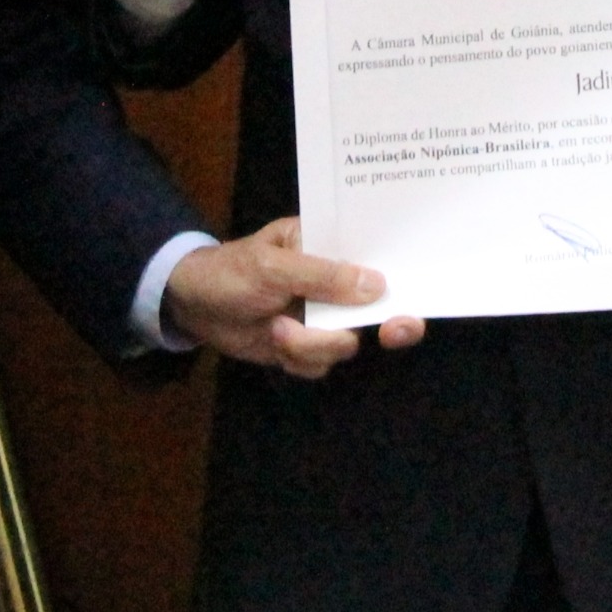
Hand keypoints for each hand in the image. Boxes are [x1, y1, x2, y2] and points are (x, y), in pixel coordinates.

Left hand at [161, 216, 427, 377]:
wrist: (191, 304)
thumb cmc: (232, 270)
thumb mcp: (273, 266)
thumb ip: (323, 276)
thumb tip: (377, 285)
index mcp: (331, 248)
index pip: (378, 257)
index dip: (404, 273)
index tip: (420, 290)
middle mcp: (334, 284)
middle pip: (379, 307)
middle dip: (389, 323)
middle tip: (394, 332)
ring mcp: (322, 318)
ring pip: (347, 343)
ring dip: (314, 344)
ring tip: (279, 328)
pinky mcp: (305, 347)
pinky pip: (320, 364)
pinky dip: (298, 358)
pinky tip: (274, 341)